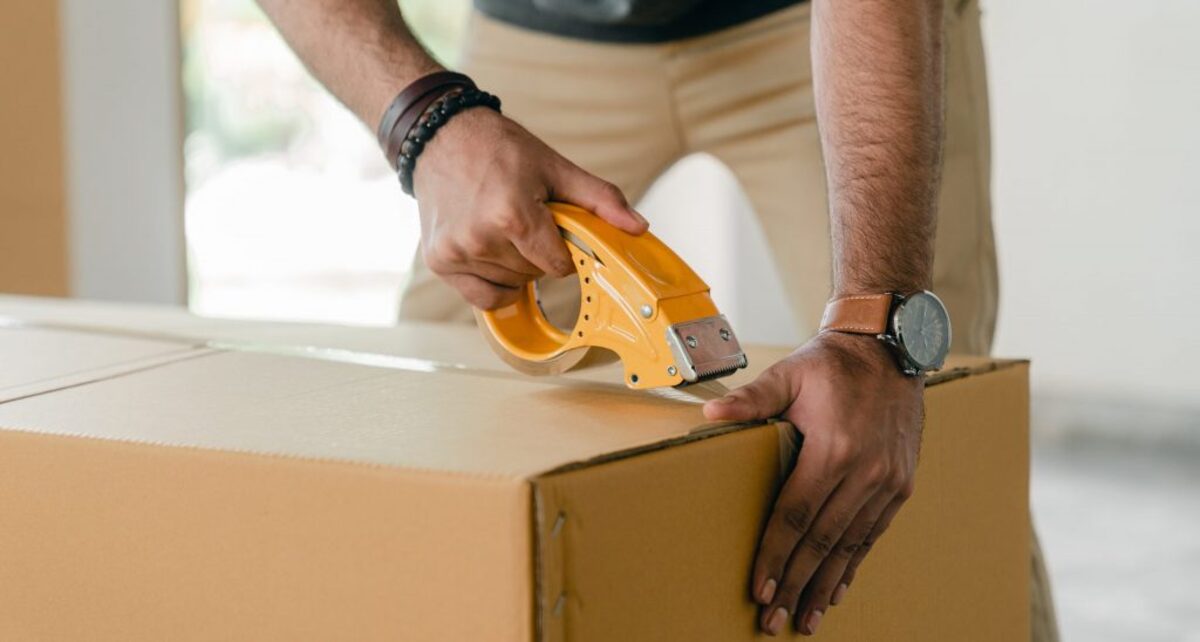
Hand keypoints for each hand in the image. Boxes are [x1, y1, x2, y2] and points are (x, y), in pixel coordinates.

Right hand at [411, 107, 647, 308]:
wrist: (440, 136)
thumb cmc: (499, 149)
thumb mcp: (556, 168)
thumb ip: (600, 200)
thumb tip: (638, 227)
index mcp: (512, 215)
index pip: (558, 265)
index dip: (563, 250)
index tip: (554, 228)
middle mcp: (480, 238)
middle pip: (534, 275)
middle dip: (538, 253)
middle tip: (524, 219)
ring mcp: (456, 252)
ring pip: (510, 285)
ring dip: (515, 265)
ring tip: (501, 226)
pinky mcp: (439, 261)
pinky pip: (482, 298)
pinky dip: (493, 284)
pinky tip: (491, 254)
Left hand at [703, 331, 923, 635]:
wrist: (890, 347)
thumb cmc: (832, 363)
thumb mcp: (790, 373)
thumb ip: (753, 398)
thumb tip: (712, 415)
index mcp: (835, 448)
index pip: (796, 516)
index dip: (775, 556)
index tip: (759, 589)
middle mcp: (866, 472)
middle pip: (822, 541)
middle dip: (795, 584)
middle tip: (773, 620)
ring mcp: (888, 481)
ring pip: (850, 546)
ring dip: (825, 585)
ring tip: (805, 618)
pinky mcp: (901, 484)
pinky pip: (873, 534)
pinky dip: (853, 564)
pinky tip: (836, 589)